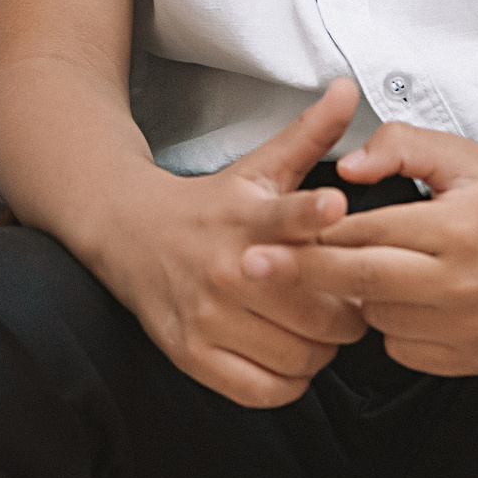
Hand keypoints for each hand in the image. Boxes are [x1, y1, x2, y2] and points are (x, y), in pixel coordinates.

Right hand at [85, 81, 368, 409]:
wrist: (129, 233)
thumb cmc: (210, 205)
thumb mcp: (259, 166)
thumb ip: (311, 134)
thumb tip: (348, 87)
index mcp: (245, 217)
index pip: (283, 215)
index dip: (311, 213)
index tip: (334, 205)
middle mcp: (225, 268)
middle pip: (316, 309)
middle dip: (347, 309)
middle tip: (347, 298)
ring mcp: (206, 316)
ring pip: (299, 355)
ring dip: (322, 347)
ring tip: (317, 324)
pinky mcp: (192, 355)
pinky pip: (265, 391)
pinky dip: (290, 381)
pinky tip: (288, 354)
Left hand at [278, 124, 477, 377]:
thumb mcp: (463, 155)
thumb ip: (400, 146)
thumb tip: (345, 167)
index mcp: (456, 227)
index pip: (365, 231)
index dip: (313, 229)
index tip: (263, 231)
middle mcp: (462, 285)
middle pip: (358, 281)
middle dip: (300, 272)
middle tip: (249, 266)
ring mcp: (469, 329)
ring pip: (377, 319)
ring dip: (357, 296)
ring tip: (366, 267)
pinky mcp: (474, 360)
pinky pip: (403, 349)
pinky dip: (392, 326)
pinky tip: (406, 297)